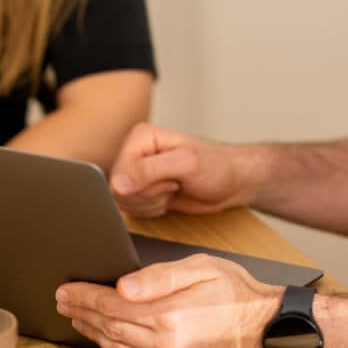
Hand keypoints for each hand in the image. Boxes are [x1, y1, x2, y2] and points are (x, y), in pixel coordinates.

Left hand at [55, 255, 282, 347]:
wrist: (270, 333)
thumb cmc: (238, 295)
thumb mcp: (203, 268)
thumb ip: (160, 276)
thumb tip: (121, 286)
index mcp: (169, 316)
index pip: (111, 305)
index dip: (84, 297)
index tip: (66, 290)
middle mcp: (166, 347)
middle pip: (110, 329)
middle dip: (83, 313)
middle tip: (64, 302)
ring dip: (95, 334)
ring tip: (80, 319)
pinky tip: (109, 342)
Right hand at [109, 122, 249, 216]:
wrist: (230, 182)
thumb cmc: (216, 166)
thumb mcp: (186, 164)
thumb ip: (149, 170)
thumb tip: (117, 184)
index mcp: (140, 137)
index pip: (117, 174)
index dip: (142, 185)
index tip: (169, 177)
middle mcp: (134, 152)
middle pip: (119, 190)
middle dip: (149, 195)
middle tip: (174, 183)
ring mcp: (137, 172)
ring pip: (125, 202)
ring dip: (152, 203)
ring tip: (173, 188)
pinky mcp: (141, 189)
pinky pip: (133, 210)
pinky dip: (153, 210)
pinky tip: (169, 198)